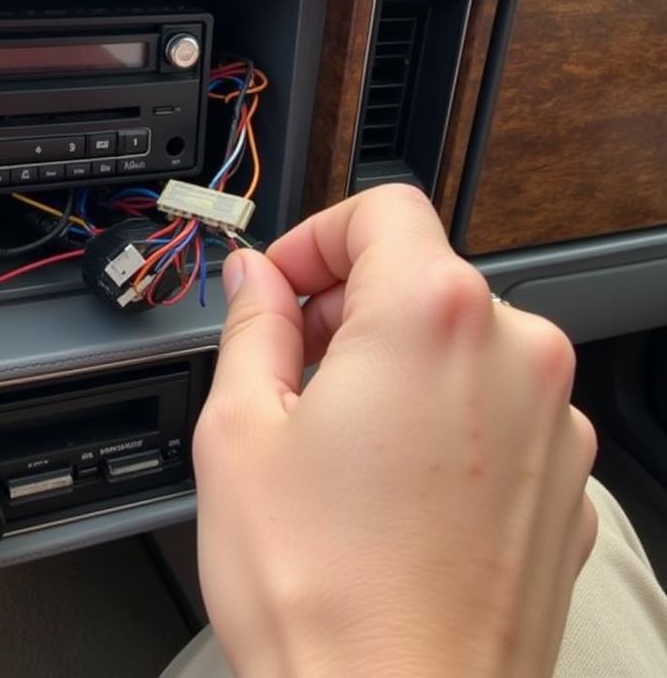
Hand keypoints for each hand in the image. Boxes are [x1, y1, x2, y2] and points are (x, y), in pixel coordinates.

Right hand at [194, 185, 596, 677]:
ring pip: (457, 342)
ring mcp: (553, 423)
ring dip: (392, 362)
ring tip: (334, 443)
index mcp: (432, 317)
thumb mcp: (240, 430)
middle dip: (346, 305)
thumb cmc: (323, 595)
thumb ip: (252, 325)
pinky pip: (495, 407)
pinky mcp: (564, 482)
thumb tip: (256, 280)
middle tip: (288, 371)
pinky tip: (388, 486)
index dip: (316, 238)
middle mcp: (515, 355)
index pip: (382, 209)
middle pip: (420, 275)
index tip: (282, 286)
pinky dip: (440, 416)